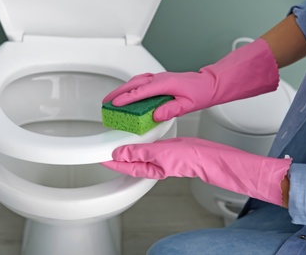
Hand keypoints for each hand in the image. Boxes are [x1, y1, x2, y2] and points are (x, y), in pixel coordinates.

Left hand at [101, 137, 290, 205]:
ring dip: (126, 148)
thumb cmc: (187, 159)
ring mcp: (157, 157)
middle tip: (104, 149)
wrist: (205, 155)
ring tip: (117, 141)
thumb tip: (120, 153)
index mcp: (148, 168)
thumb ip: (138, 152)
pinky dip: (139, 142)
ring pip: (136, 153)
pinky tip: (137, 137)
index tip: (100, 157)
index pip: (124, 166)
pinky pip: (146, 146)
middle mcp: (151, 164)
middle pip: (128, 161)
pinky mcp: (163, 150)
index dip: (111, 162)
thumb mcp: (159, 153)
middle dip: (116, 157)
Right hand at [102, 38, 278, 121]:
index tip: (115, 104)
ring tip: (112, 98)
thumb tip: (156, 115)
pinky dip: (130, 87)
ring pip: (135, 81)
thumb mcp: (187, 105)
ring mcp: (158, 78)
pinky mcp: (159, 79)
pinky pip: (140, 81)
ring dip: (122, 88)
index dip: (126, 98)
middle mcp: (159, 79)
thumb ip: (170, 110)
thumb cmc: (200, 92)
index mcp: (165, 84)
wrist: (209, 83)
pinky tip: (127, 93)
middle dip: (117, 92)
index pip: (140, 92)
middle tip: (105, 101)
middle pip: (133, 84)